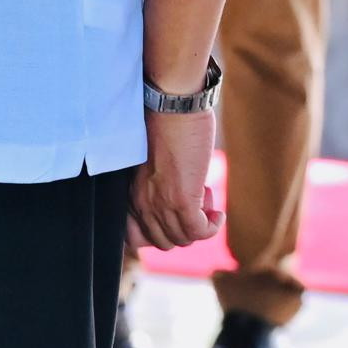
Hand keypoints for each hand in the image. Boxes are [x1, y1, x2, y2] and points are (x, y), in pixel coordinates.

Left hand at [131, 108, 216, 252]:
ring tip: (205, 198)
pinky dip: (212, 226)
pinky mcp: (183, 201)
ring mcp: (161, 204)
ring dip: (199, 224)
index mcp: (131, 194)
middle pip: (164, 242)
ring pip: (183, 239)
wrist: (172, 105)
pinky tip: (217, 212)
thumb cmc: (165, 124)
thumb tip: (180, 198)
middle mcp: (142, 204)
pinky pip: (199, 232)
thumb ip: (158, 184)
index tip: (175, 218)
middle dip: (183, 229)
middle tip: (196, 203)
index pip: (134, 238)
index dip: (160, 233)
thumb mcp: (153, 163)